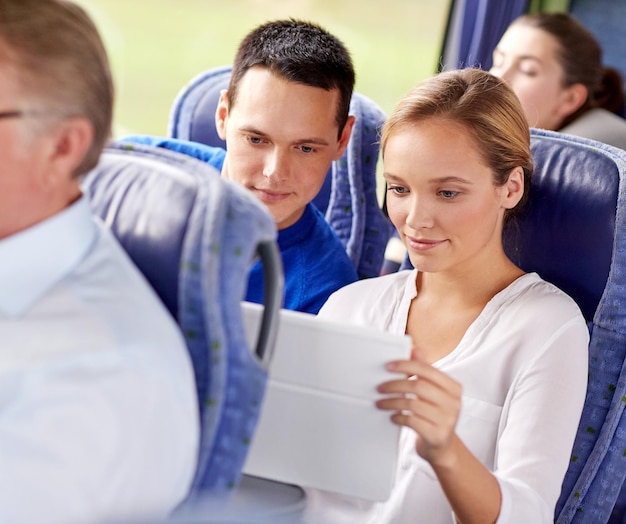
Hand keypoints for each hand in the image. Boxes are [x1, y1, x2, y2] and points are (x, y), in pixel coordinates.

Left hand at [376, 348, 462, 466]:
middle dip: (394, 385)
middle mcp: (454, 403)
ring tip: (381, 403)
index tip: (388, 366)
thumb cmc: (434, 415)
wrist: (442, 448)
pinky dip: (398, 417)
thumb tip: (414, 348)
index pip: (427, 370)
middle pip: (418, 386)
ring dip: (391, 402)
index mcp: (454, 387)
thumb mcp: (433, 392)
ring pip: (412, 404)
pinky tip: (392, 416)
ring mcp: (447, 420)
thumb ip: (425, 370)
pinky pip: (412, 421)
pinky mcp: (437, 435)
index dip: (406, 365)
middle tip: (379, 387)